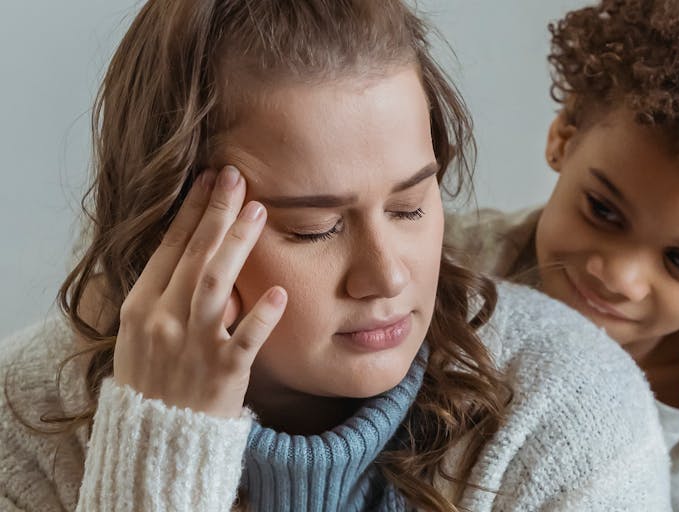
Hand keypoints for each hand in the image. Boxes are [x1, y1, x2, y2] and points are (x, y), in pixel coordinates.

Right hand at [113, 166, 286, 417]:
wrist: (158, 437)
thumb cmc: (156, 378)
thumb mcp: (142, 332)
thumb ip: (165, 291)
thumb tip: (194, 244)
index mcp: (140, 307)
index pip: (169, 248)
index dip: (190, 210)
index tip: (210, 177)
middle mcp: (164, 321)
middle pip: (194, 256)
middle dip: (216, 213)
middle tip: (238, 177)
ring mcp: (194, 345)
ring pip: (215, 286)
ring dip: (237, 246)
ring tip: (259, 212)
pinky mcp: (223, 372)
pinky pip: (245, 340)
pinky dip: (262, 316)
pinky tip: (279, 293)